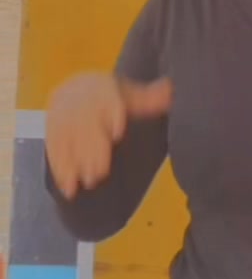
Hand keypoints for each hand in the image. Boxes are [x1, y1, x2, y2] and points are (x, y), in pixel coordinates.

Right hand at [46, 71, 172, 198]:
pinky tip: (70, 190)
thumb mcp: (130, 95)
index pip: (107, 97)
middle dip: (93, 148)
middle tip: (101, 173)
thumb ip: (150, 99)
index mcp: (101, 87)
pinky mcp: (51, 132)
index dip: (112, 113)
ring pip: (68, 138)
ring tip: (90, 183)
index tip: (118, 131)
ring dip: (76, 163)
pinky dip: (61, 171)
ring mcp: (62, 115)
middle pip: (86, 122)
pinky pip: (54, 150)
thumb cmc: (110, 97)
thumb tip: (172, 90)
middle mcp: (79, 99)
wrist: (76, 89)